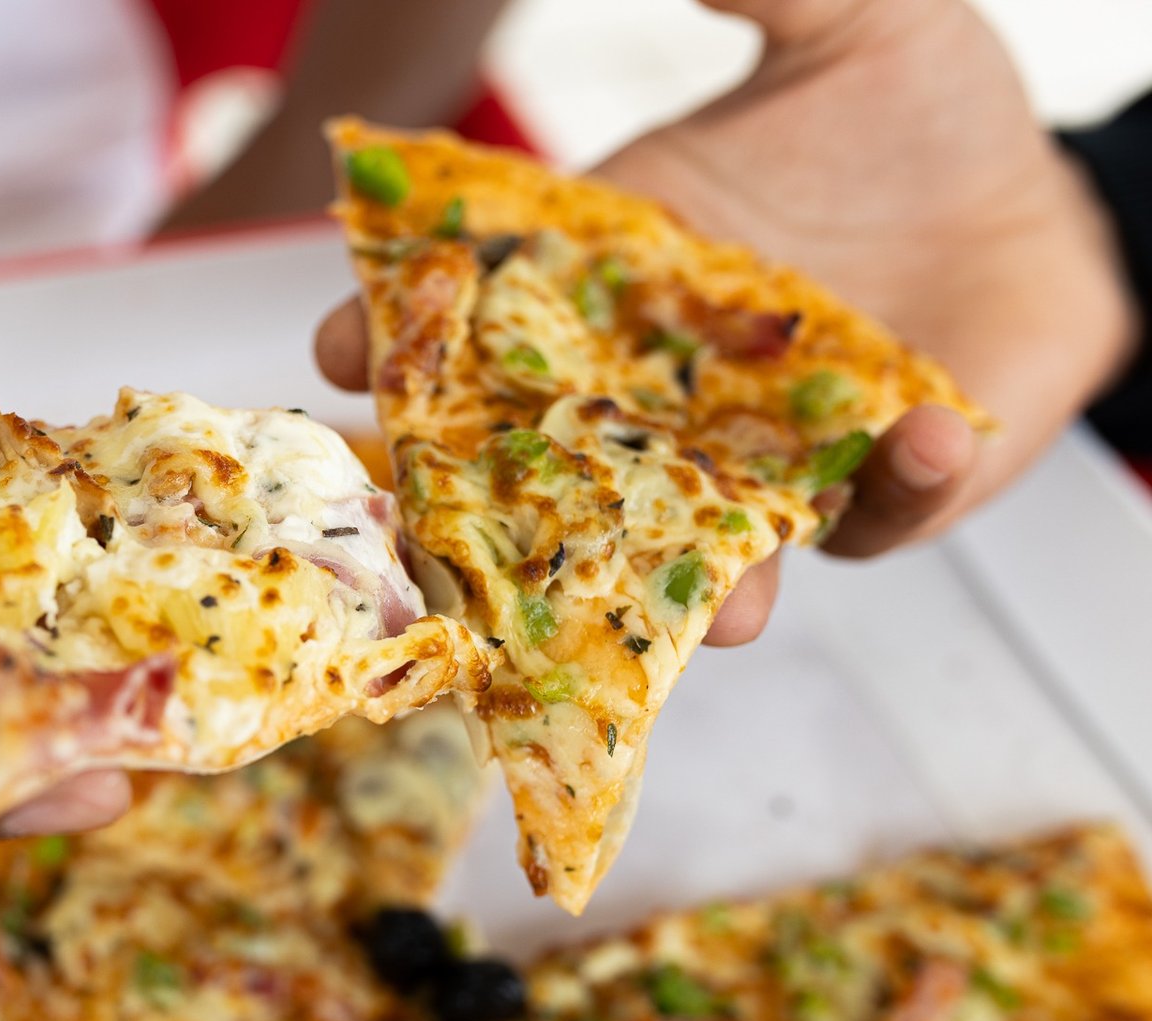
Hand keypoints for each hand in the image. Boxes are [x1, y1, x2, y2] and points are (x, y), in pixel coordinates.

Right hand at [317, 0, 1139, 643]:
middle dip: (500, 512)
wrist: (1041, 197)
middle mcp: (675, 388)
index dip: (402, 337)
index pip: (489, 316)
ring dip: (698, 584)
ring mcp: (767, 454)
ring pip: (700, 542)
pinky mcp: (873, 490)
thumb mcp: (849, 25)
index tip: (337, 345)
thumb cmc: (922, 107)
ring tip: (722, 605)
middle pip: (556, 466)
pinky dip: (894, 488)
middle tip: (455, 534)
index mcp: (631, 276)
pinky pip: (874, 517)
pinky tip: (916, 430)